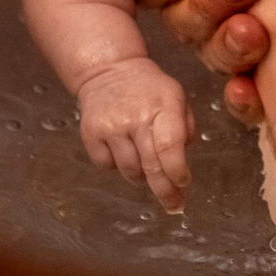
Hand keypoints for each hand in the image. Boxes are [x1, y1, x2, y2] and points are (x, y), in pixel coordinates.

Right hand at [76, 58, 195, 212]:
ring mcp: (110, 127)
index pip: (170, 147)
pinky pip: (107, 166)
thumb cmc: (148, 89)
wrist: (108, 71)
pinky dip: (117, 166)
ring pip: (130, 171)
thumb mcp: (176, 97)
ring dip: (141, 176)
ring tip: (144, 162)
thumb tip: (181, 164)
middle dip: (165, 191)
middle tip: (174, 205)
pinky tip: (122, 149)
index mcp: (162, 107)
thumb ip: (185, 128)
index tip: (183, 184)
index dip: (177, 172)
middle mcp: (135, 118)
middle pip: (151, 166)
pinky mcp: (91, 134)